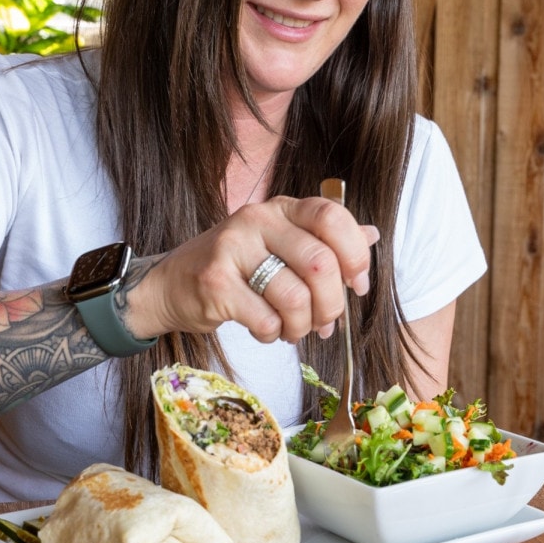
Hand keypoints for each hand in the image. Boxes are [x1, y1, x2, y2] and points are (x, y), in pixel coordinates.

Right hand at [131, 196, 379, 343]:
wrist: (171, 284)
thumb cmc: (236, 267)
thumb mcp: (281, 245)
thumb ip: (325, 241)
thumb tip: (372, 235)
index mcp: (282, 208)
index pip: (333, 217)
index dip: (355, 255)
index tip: (356, 285)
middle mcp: (258, 219)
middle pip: (320, 263)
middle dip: (331, 305)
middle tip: (324, 322)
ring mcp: (233, 248)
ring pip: (295, 297)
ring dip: (302, 326)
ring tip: (292, 329)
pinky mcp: (215, 282)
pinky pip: (265, 319)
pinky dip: (273, 334)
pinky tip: (265, 330)